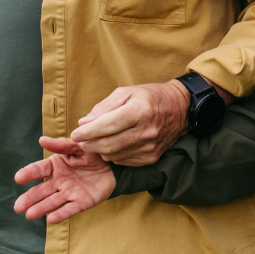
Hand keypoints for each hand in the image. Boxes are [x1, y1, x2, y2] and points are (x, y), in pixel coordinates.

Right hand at [12, 136, 115, 223]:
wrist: (113, 164)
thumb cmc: (92, 152)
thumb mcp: (78, 145)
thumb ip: (61, 145)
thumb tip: (41, 140)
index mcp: (56, 165)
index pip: (39, 169)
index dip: (29, 173)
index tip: (18, 178)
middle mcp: (60, 181)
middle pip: (42, 190)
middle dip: (30, 198)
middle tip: (18, 207)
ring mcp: (70, 193)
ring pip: (53, 202)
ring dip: (41, 208)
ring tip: (29, 214)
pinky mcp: (82, 202)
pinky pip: (70, 209)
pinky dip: (61, 214)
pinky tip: (51, 219)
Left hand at [69, 78, 231, 165]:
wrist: (180, 109)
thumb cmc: (149, 97)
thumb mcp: (126, 92)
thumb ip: (104, 107)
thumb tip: (83, 123)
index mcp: (140, 111)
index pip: (107, 125)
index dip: (87, 132)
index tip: (74, 134)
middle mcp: (146, 131)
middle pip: (108, 144)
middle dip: (89, 144)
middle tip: (80, 141)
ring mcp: (150, 147)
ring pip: (114, 155)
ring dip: (100, 150)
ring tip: (95, 141)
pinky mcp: (151, 158)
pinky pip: (123, 161)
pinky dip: (113, 155)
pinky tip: (113, 145)